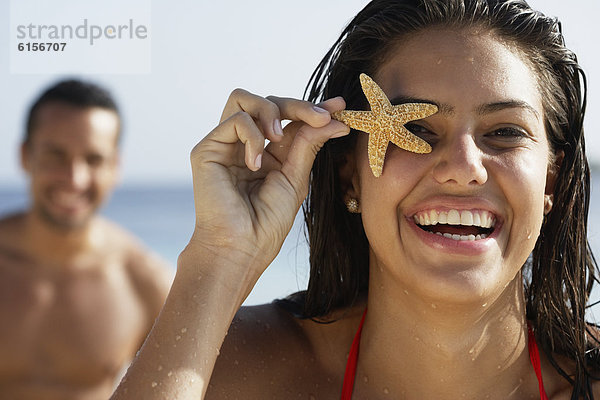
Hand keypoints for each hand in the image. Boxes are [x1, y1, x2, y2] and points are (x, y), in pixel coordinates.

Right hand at [185, 90, 348, 290]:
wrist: (243, 247)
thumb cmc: (268, 223)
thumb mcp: (296, 178)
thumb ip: (309, 144)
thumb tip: (336, 118)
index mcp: (268, 153)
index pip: (289, 120)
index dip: (312, 109)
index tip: (340, 105)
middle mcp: (245, 145)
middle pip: (268, 102)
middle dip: (298, 105)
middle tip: (320, 117)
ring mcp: (225, 145)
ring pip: (245, 99)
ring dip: (271, 112)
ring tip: (278, 138)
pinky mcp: (207, 149)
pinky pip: (235, 120)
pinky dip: (252, 136)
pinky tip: (255, 164)